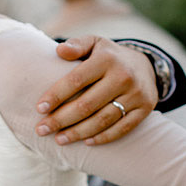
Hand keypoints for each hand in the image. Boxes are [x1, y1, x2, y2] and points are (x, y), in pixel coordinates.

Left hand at [35, 35, 157, 144]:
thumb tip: (59, 51)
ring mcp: (136, 94)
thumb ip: (77, 45)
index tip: (39, 109)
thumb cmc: (108, 57)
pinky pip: (122, 128)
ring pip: (103, 120)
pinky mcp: (145, 109)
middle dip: (61, 119)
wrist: (145, 65)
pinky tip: (86, 142)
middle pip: (87, 105)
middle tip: (42, 129)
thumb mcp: (94, 43)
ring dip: (78, 132)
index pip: (76, 80)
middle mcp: (123, 76)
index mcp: (106, 59)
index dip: (56, 96)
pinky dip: (103, 137)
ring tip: (59, 139)